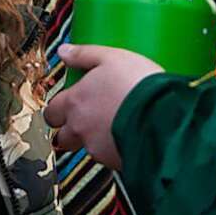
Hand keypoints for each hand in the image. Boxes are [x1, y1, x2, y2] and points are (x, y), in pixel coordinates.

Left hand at [44, 44, 161, 170]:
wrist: (164, 118)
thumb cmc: (138, 86)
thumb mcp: (111, 57)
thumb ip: (83, 55)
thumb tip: (64, 51)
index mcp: (75, 102)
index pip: (52, 111)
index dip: (58, 108)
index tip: (66, 103)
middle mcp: (80, 128)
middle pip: (62, 136)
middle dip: (68, 130)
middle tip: (85, 118)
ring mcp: (96, 148)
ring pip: (86, 148)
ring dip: (93, 140)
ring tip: (113, 125)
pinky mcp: (115, 163)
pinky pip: (108, 157)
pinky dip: (114, 148)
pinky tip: (129, 135)